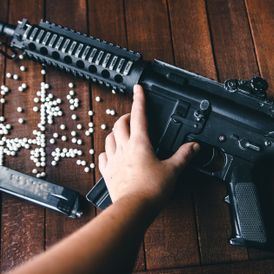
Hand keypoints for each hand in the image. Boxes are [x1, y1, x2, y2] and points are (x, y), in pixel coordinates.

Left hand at [98, 85, 198, 209]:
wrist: (134, 208)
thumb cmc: (151, 189)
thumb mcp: (172, 170)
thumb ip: (184, 155)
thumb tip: (194, 146)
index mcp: (140, 144)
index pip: (139, 115)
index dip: (139, 99)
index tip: (138, 88)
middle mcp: (124, 148)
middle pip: (120, 124)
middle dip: (126, 116)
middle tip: (132, 117)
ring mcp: (114, 160)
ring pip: (109, 138)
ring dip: (115, 132)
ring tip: (121, 132)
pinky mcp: (107, 172)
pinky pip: (102, 158)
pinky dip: (105, 152)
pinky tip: (109, 153)